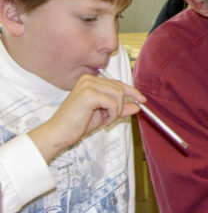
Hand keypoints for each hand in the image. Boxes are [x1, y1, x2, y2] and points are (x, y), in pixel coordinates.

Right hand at [29, 74, 143, 161]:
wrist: (60, 133)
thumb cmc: (78, 124)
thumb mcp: (104, 115)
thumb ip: (120, 109)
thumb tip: (137, 106)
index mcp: (91, 81)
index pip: (118, 83)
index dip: (132, 92)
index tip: (142, 100)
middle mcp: (89, 79)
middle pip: (120, 88)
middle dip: (121, 106)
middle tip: (110, 118)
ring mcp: (88, 84)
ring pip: (119, 95)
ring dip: (116, 111)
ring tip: (105, 119)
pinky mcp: (89, 93)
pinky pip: (113, 103)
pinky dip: (112, 114)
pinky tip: (102, 120)